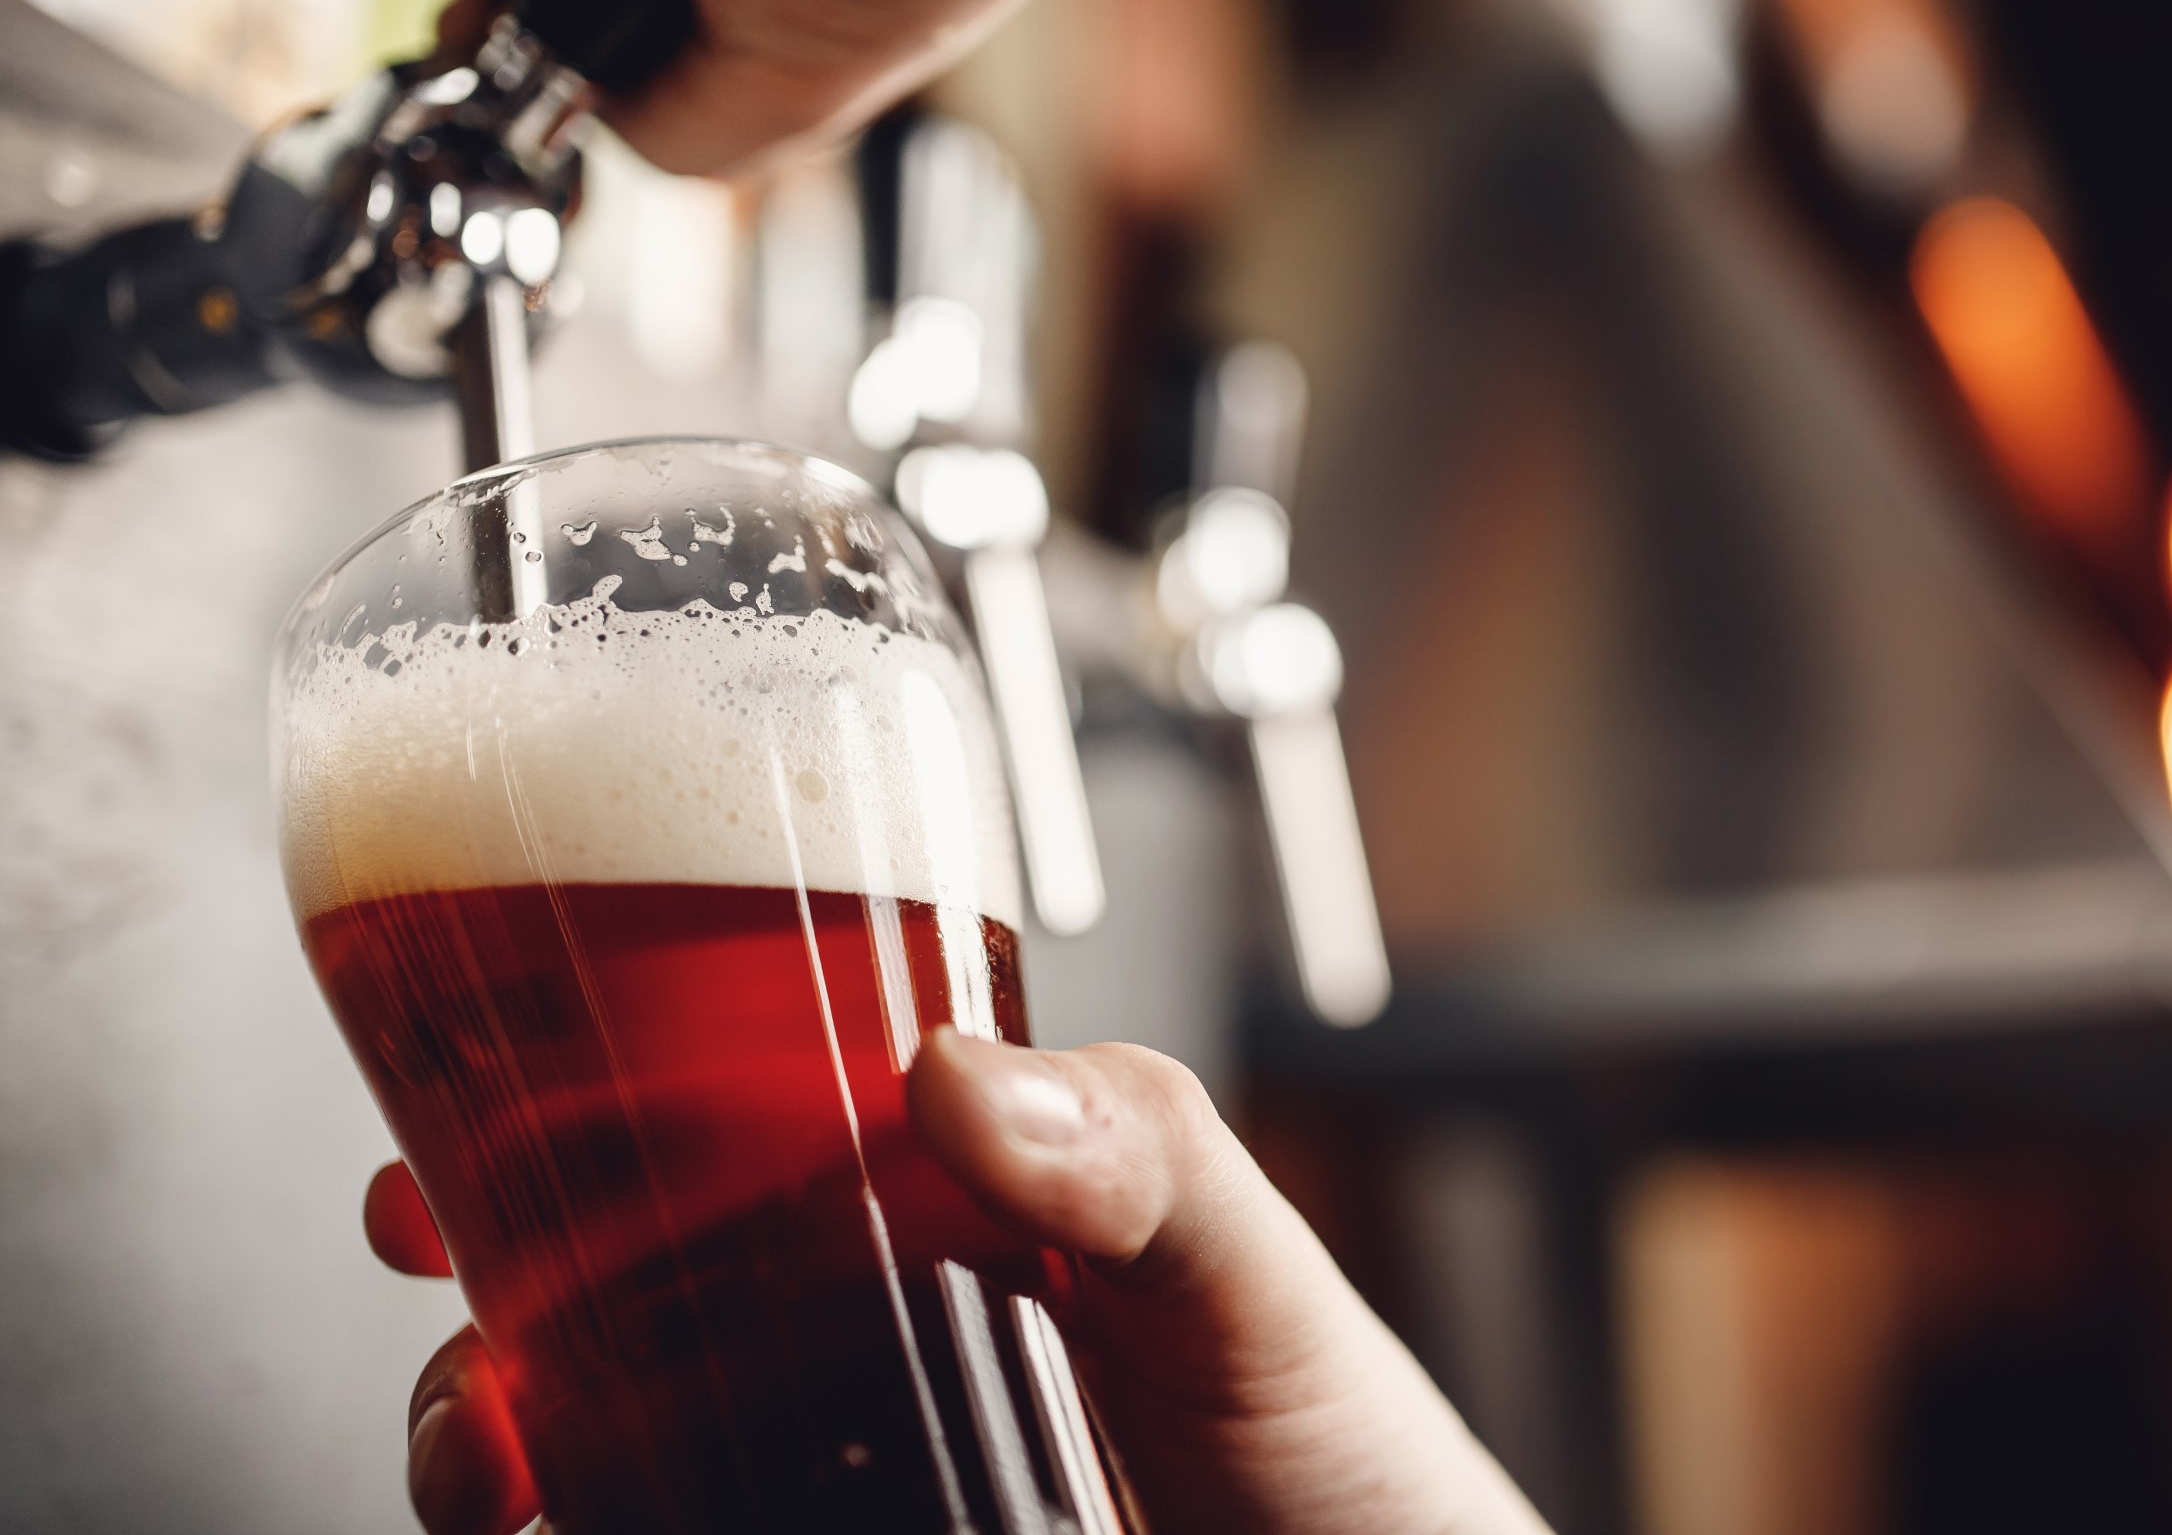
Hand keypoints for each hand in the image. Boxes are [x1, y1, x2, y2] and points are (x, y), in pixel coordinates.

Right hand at [369, 1029, 1549, 1534]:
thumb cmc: (1347, 1462)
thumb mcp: (1261, 1274)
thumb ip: (1145, 1150)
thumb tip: (960, 1075)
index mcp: (949, 1220)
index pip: (727, 1130)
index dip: (568, 1110)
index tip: (454, 1122)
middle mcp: (867, 1348)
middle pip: (612, 1295)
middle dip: (484, 1288)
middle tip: (432, 1268)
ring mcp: (837, 1477)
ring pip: (607, 1435)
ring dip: (490, 1430)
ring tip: (495, 1454)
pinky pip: (658, 1518)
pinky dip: (574, 1518)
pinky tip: (558, 1517)